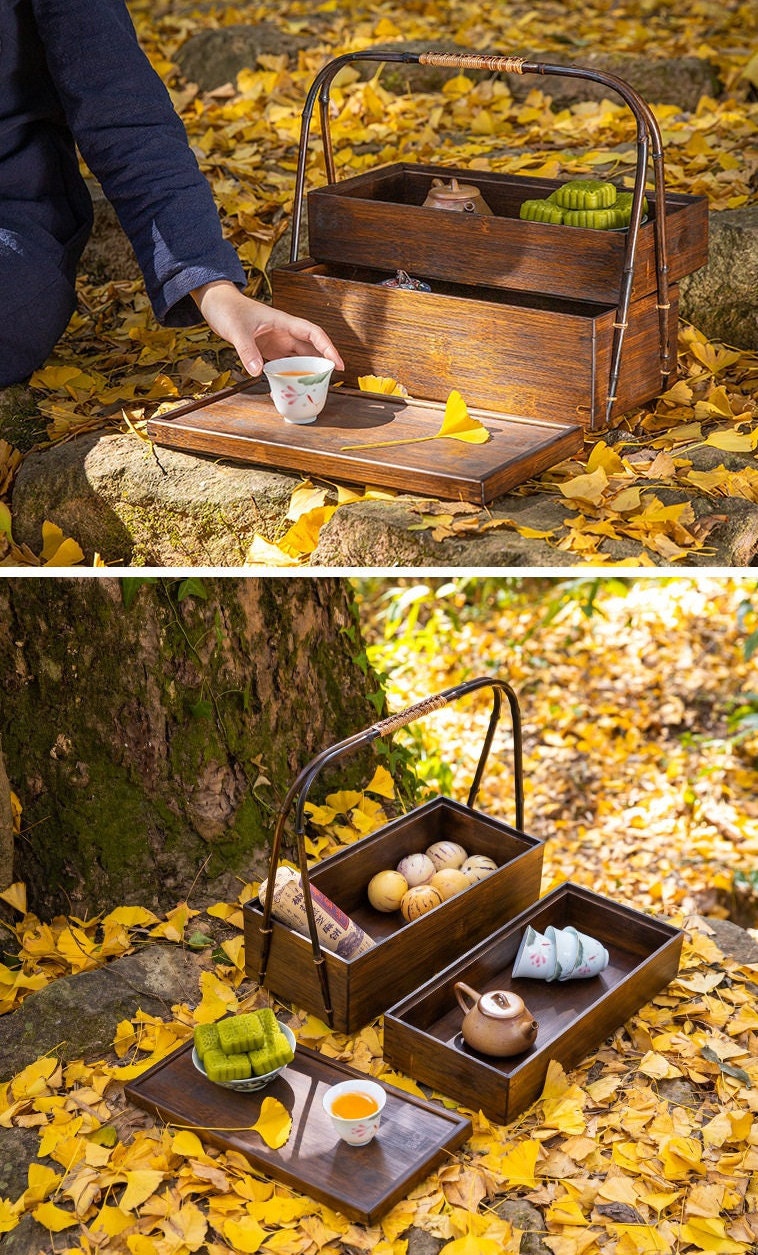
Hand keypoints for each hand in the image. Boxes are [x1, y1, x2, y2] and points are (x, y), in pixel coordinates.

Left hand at [191, 280, 343, 375]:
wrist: (217, 304)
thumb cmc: (228, 308)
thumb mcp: (237, 330)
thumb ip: (247, 350)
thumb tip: (257, 371)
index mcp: (284, 322)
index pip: (314, 334)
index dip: (328, 348)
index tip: (338, 364)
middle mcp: (284, 333)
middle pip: (310, 350)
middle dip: (321, 365)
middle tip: (327, 383)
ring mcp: (277, 342)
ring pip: (298, 359)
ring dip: (305, 372)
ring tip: (310, 389)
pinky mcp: (268, 350)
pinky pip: (283, 364)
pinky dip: (287, 375)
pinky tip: (287, 387)